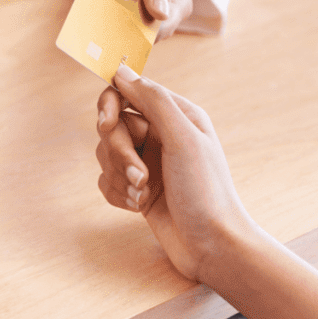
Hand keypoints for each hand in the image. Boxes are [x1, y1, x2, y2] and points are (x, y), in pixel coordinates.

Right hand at [95, 64, 253, 280]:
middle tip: (139, 176)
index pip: (126, 93)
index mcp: (175, 115)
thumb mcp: (184, 139)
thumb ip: (153, 101)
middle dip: (118, 154)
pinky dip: (117, 194)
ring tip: (143, 195)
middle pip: (111, 127)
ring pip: (104, 155)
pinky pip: (105, 181)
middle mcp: (159, 135)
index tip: (106, 124)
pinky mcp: (136, 188)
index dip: (109, 106)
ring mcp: (147, 163)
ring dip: (119, 177)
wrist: (213, 246)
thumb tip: (121, 72)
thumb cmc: (206, 191)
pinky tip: (138, 206)